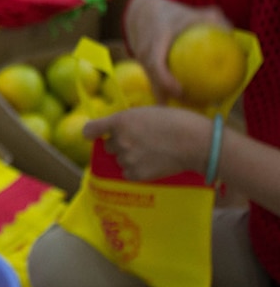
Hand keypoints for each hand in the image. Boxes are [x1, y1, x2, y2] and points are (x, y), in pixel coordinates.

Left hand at [84, 106, 210, 180]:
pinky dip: (137, 171)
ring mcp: (127, 158)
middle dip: (119, 144)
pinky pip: (128, 174)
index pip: (90, 130)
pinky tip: (152, 164)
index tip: (98, 135)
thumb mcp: (147, 112)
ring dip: (129, 158)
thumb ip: (129, 120)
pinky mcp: (136, 174)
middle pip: (108, 146)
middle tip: (139, 143)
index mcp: (120, 121)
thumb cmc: (177, 121)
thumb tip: (120, 127)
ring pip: (120, 160)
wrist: (196, 142)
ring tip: (151, 153)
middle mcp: (119, 140)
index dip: (93, 133)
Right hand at [125, 0, 230, 102]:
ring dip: (170, 101)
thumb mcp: (191, 12)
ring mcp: (142, 64)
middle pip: (153, 82)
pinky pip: (156, 84)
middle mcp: (144, 55)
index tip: (180, 90)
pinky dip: (170, 94)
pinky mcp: (144, 70)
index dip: (165, 80)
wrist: (142, 14)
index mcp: (154, 42)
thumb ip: (212, 19)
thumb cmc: (172, 15)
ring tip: (191, 113)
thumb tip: (231, 34)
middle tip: (190, 111)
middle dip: (168, 100)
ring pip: (154, 87)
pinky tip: (188, 103)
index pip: (155, 63)